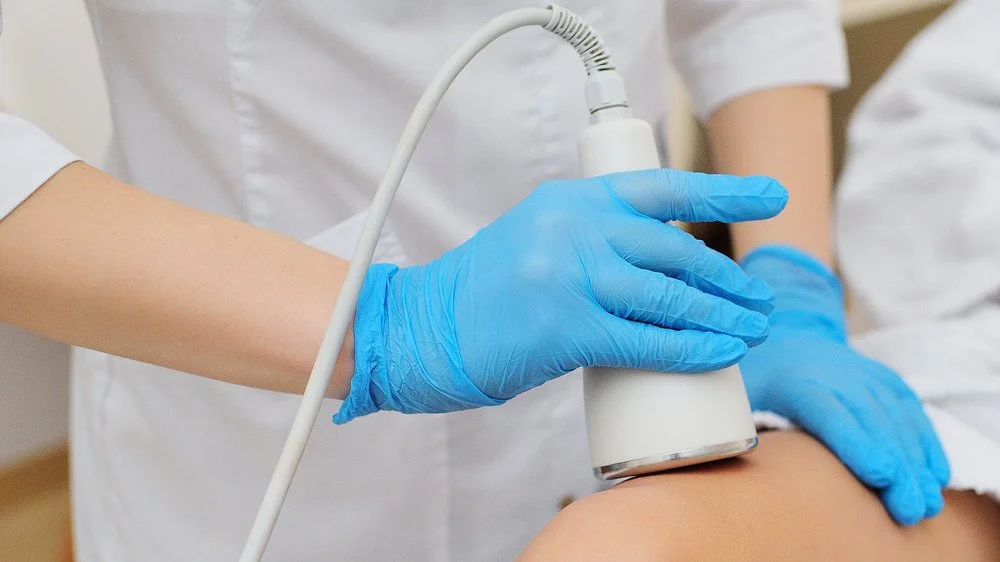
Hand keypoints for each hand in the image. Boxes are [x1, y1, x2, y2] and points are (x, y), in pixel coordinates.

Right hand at [334, 168, 787, 421]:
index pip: (662, 186)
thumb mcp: (538, 238)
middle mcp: (574, 227)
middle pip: (675, 248)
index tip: (771, 195)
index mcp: (571, 199)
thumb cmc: (485, 291)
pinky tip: (720, 354)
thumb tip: (659, 267)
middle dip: (728, 279)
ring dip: (722, 315)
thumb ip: (591, 239)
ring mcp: (569, 276)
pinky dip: (691, 350)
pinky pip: (647, 340)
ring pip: (669, 295)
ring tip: (753, 327)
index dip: (723, 190)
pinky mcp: (565, 328)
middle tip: (760, 299)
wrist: (424, 327)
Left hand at [739, 245, 949, 525]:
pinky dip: (924, 440)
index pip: (829, 412)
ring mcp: (862, 373)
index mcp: (795, 380)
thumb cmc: (756, 375)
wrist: (786, 330)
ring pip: (896, 417)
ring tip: (924, 503)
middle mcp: (835, 373)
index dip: (856, 442)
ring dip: (916, 461)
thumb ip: (738, 423)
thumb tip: (733, 453)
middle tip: (910, 509)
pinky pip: (908, 408)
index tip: (880, 474)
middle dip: (897, 466)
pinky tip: (934, 474)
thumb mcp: (735, 393)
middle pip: (870, 421)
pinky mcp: (881, 378)